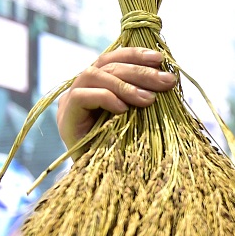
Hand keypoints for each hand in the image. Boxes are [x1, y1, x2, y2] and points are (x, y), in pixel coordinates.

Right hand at [56, 47, 176, 149]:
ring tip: (149, 100)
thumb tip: (168, 77)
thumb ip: (144, 96)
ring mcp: (70, 102)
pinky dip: (105, 98)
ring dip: (125, 85)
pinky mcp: (66, 117)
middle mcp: (81, 89)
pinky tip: (124, 110)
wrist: (105, 180)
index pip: (112, 58)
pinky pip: (82, 96)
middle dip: (140, 71)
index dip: (135, 55)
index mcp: (98, 85)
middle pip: (107, 65)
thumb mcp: (139, 117)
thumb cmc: (127, 150)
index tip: (161, 59)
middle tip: (166, 81)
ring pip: (93, 75)